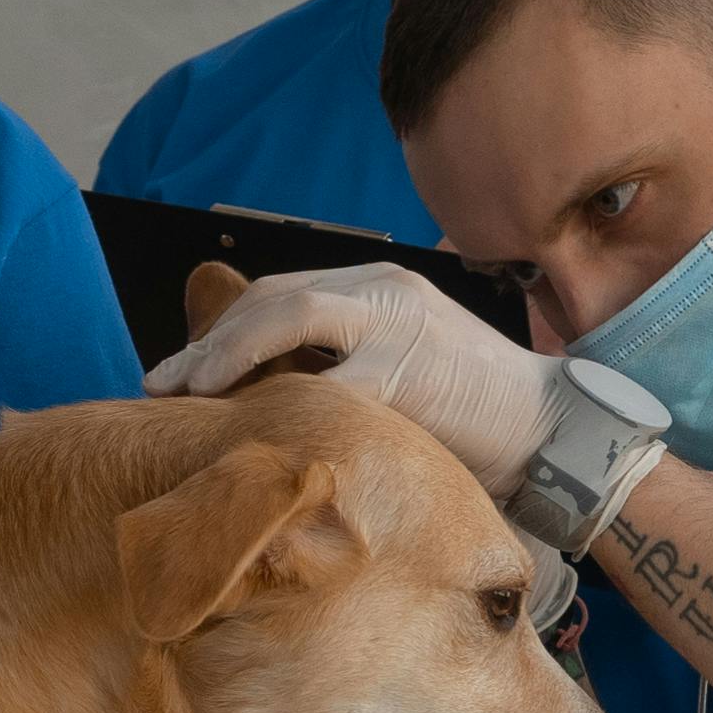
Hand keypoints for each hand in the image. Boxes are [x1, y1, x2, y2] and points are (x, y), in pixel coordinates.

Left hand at [145, 262, 563, 498]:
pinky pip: (330, 381)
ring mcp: (396, 321)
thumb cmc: (467, 410)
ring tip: (189, 396)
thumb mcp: (397, 365)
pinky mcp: (410, 367)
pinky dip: (283, 401)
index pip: (279, 293)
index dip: (222, 331)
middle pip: (272, 298)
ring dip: (228, 357)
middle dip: (210, 343)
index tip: (180, 371)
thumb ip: (340, 363)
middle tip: (161, 386)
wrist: (550, 428)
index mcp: (373, 284)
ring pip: (289, 316)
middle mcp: (380, 289)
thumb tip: (265, 398)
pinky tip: (248, 426)